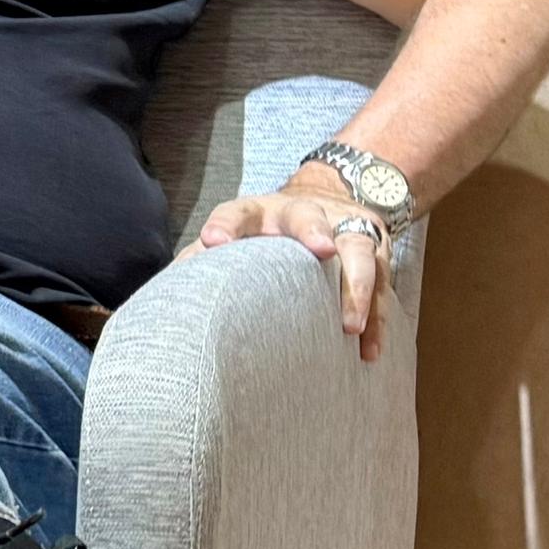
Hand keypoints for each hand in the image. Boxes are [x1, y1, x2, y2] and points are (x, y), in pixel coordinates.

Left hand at [193, 185, 395, 362]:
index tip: (214, 241)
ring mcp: (344, 231)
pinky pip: (382, 286)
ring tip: (350, 325)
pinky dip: (378, 319)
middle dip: (313, 230)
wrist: (331, 197)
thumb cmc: (268, 234)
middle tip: (321, 249)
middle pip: (308, 215)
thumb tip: (166, 297)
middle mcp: (302, 215)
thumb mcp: (237, 237)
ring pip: (358, 250)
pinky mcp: (375, 253)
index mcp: (260, 213)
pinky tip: (369, 350)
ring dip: (357, 287)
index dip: (225, 224)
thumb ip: (203, 262)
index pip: (238, 212)